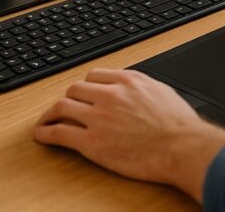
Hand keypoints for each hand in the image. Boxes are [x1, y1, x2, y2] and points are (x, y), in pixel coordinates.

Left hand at [34, 68, 224, 201]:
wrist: (182, 147)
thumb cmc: (179, 125)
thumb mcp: (162, 92)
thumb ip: (143, 87)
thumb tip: (137, 88)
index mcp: (127, 81)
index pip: (94, 76)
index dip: (85, 86)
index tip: (82, 94)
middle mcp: (109, 95)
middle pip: (75, 89)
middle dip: (68, 98)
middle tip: (63, 107)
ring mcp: (98, 118)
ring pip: (62, 106)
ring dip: (50, 113)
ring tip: (45, 120)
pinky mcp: (91, 142)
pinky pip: (59, 133)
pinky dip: (46, 133)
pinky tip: (41, 136)